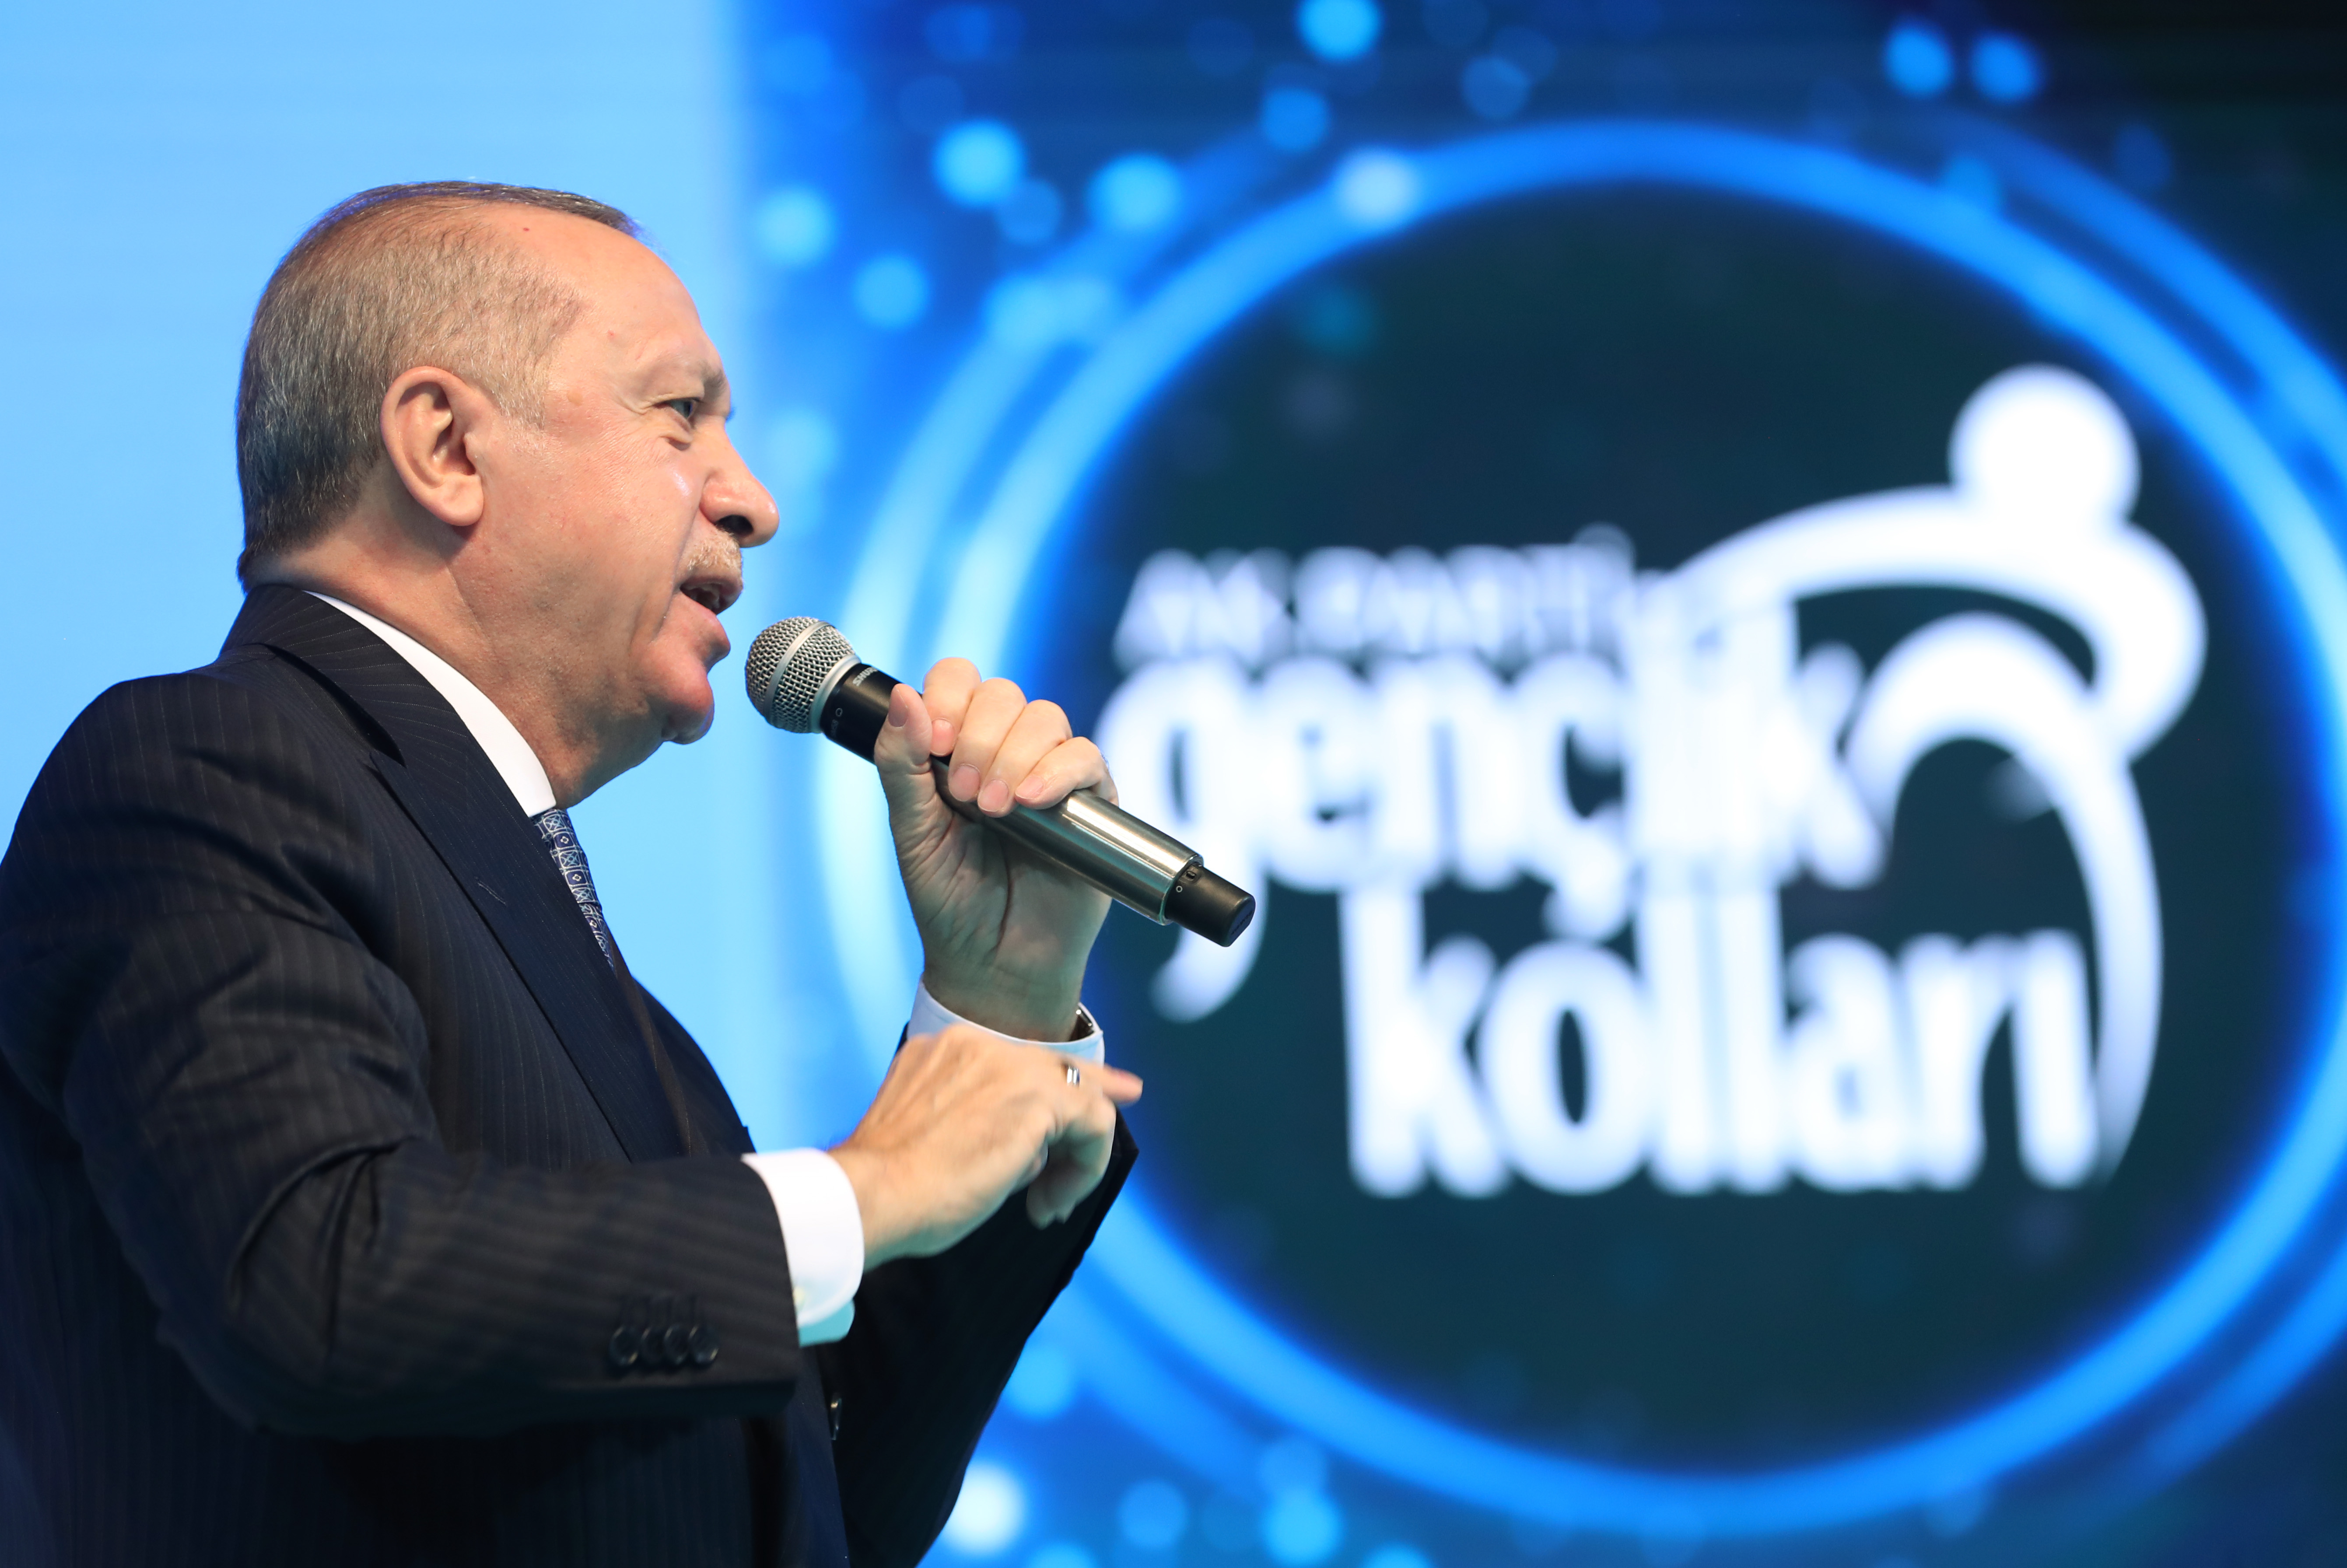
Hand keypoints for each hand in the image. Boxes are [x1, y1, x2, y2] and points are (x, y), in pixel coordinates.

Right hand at [828, 1024, 1143, 1264]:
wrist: (872, 1195)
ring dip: (1072, 1159)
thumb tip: (1029, 1150)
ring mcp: (1009, 1067)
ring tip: (1047, 1204)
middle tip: (1118, 1111)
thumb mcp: (930, 1131)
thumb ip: (975, 1120)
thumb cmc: (890, 1186)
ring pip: (1079, 1098)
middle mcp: (978, 1045)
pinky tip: (1052, 1202)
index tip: (1086, 1095)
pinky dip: (1085, 1169)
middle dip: (1092, 1097)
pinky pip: (1094, 1124)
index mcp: (945, 1050)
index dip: (1056, 1077)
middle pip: (1057, 1067)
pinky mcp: (1038, 1099)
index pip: (1017, 1059)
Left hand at [872, 661, 1114, 1040]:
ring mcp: (1050, 775)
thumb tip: (902, 695)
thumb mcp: (911, 832)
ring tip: (995, 810)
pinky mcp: (1092, 803)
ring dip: (1013, 756)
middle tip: (964, 796)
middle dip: (979, 737)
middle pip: (1003, 694)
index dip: (948, 696)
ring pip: (1045, 718)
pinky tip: (1033, 801)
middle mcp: (1005, 752)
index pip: (958, 681)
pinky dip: (1058, 771)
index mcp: (956, 750)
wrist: (993, 963)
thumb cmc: (949, 901)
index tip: (934, 741)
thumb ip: (902, 765)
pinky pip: (1085, 758)